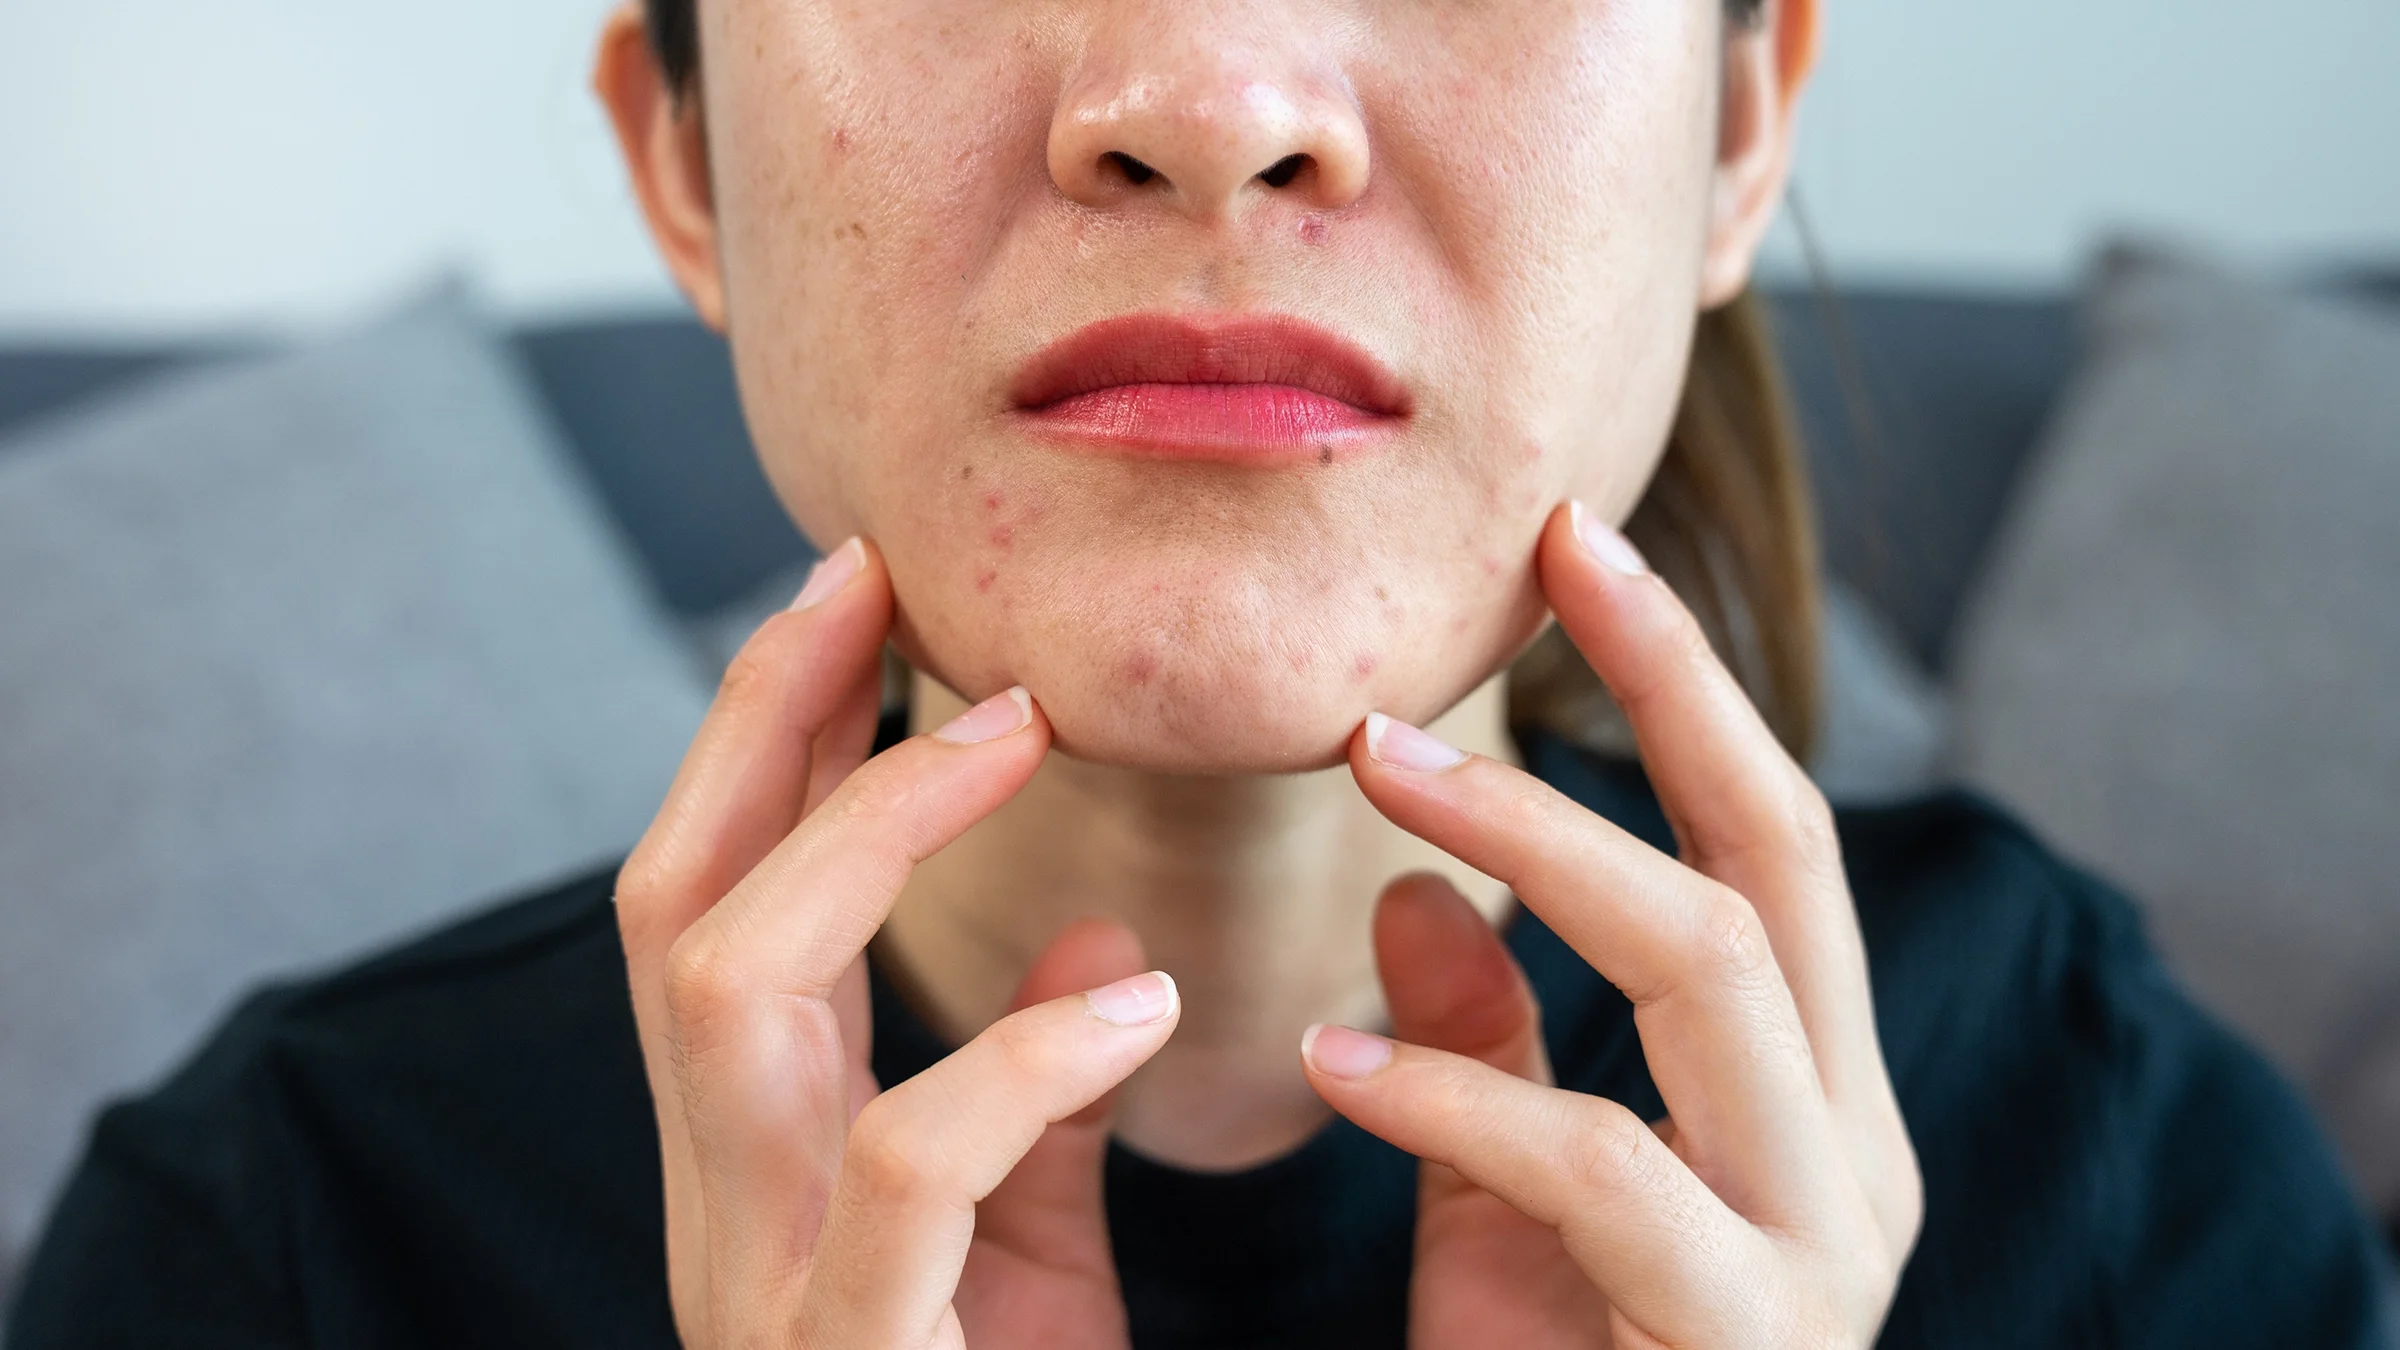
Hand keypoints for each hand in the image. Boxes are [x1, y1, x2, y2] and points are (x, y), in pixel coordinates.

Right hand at [614, 538, 1178, 1349]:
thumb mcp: (1023, 1266)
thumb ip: (1035, 1110)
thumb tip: (1090, 941)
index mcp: (763, 1174)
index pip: (716, 903)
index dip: (769, 740)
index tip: (865, 594)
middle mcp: (724, 1215)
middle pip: (676, 906)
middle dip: (763, 725)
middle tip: (879, 580)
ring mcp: (763, 1295)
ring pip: (727, 996)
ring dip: (864, 834)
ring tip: (1009, 729)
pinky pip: (901, 1178)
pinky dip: (1016, 1062)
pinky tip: (1139, 1005)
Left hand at [1306, 502, 1923, 1347]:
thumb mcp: (1511, 1202)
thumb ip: (1488, 1040)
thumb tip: (1415, 891)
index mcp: (1809, 1095)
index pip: (1767, 837)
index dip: (1682, 680)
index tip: (1575, 543)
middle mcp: (1852, 1149)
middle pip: (1778, 859)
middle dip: (1668, 691)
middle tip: (1538, 561)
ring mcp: (1818, 1248)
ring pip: (1713, 971)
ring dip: (1542, 846)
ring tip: (1377, 771)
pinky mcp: (1742, 1340)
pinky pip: (1601, 1171)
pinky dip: (1459, 1093)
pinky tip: (1327, 1059)